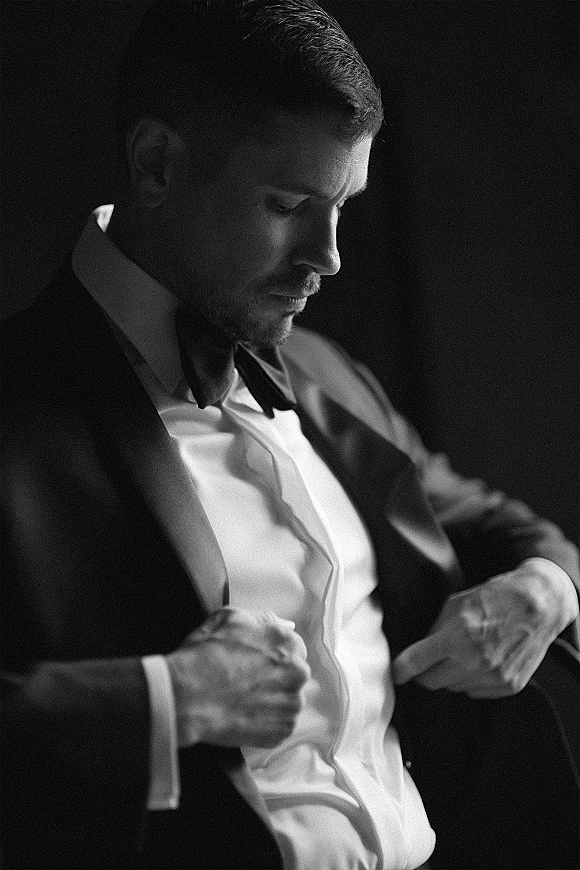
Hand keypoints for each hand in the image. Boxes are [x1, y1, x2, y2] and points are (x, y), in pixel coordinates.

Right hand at [166, 607, 309, 747]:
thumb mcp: (229, 617)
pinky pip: (281, 724)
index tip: (256, 662)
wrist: (187, 697)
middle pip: (294, 673)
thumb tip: (285, 624)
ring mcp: (292, 704)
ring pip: (289, 699)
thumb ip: (263, 618)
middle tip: (247, 682)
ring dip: (273, 699)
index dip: (273, 653)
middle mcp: (298, 672)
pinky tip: (245, 715)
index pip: (293, 646)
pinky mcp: (283, 730)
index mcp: (288, 642)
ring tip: (245, 700)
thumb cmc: (205, 655)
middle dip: (276, 676)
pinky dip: (267, 721)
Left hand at [392, 561, 578, 698]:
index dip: (401, 670)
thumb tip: (421, 649)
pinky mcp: (508, 686)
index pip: (417, 662)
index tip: (395, 674)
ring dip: (451, 675)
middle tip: (432, 660)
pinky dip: (472, 680)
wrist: (537, 606)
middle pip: (432, 682)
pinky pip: (476, 692)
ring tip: (463, 654)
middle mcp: (474, 661)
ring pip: (453, 688)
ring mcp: (493, 676)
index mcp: (456, 637)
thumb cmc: (495, 598)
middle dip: (426, 672)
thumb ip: (435, 629)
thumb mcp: (456, 604)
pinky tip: (480, 661)